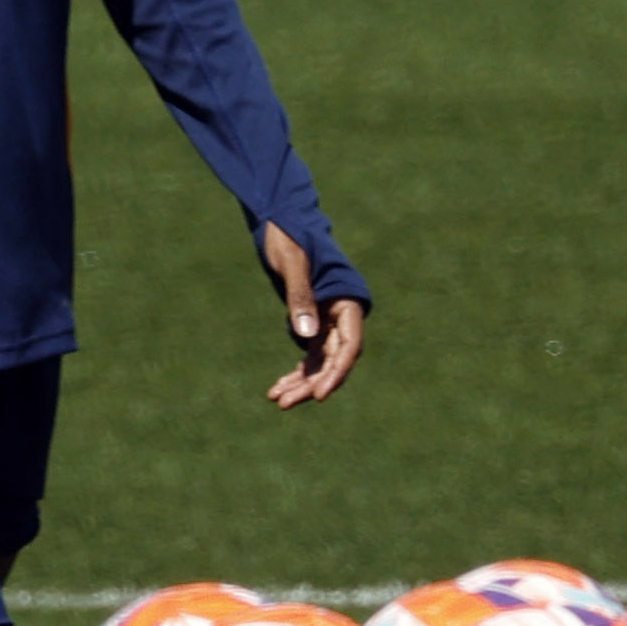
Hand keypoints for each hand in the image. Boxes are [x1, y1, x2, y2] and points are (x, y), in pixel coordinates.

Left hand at [261, 222, 364, 407]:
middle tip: (286, 403)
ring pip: (319, 362)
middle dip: (311, 383)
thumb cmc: (287, 236)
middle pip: (333, 359)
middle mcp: (341, 315)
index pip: (349, 345)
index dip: (336, 372)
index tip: (319, 394)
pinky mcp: (310, 324)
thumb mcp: (291, 263)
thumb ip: (300, 296)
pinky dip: (294, 373)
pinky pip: (307, 356)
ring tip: (277, 400)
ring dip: (300, 383)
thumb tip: (306, 337)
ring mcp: (327, 322)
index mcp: (347, 300)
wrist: (278, 222)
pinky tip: (276, 389)